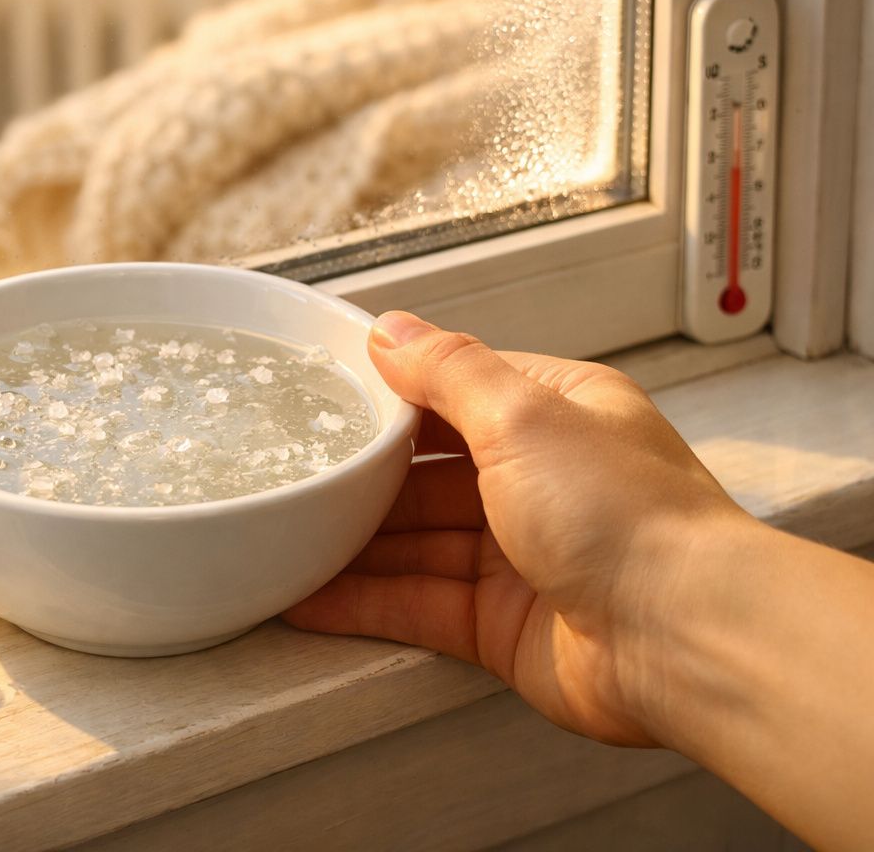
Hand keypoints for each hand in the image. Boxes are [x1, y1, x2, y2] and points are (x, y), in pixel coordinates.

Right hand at [283, 311, 749, 745]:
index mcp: (560, 414)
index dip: (395, 392)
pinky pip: (418, 603)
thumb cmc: (629, 518)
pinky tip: (309, 596)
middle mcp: (544, 482)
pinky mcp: (503, 624)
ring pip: (417, 541)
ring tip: (286, 533)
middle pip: (430, 471)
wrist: (684, 639)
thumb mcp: (524, 414)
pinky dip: (364, 601)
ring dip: (354, 541)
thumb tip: (392, 330)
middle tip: (294, 470)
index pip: (460, 390)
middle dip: (365, 474)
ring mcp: (522, 556)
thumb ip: (448, 371)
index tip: (327, 392)